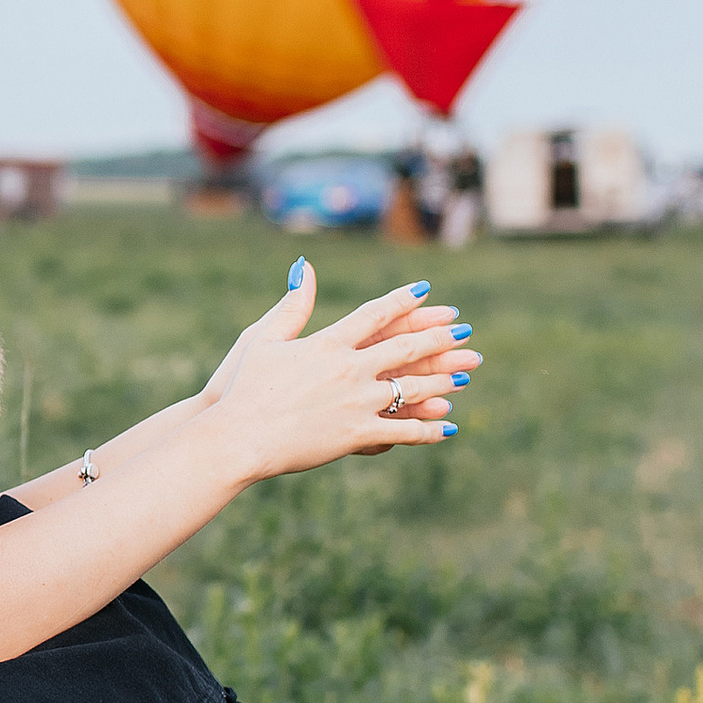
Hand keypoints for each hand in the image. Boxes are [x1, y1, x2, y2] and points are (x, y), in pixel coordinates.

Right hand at [210, 263, 477, 478]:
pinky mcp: (356, 433)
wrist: (238, 436)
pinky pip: (401, 430)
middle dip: (437, 338)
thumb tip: (304, 266)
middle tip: (463, 330)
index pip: (374, 315)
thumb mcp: (264, 339)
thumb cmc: (242, 388)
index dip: (401, 301)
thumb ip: (292, 305)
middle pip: (404, 347)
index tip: (424, 290)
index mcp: (327, 343)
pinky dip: (427, 429)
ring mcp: (356, 402)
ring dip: (441, 380)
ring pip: (411, 388)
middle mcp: (348, 369)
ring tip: (464, 374)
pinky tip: (448, 426)